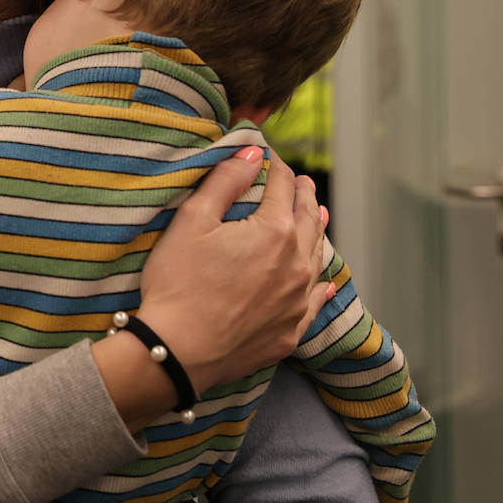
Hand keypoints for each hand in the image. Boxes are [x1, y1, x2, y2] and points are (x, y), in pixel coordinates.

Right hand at [137, 148, 331, 393]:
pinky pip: (315, 303)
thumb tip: (253, 152)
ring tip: (318, 215)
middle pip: (307, 220)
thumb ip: (226, 181)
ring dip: (317, 232)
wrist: (178, 350)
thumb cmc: (178, 283)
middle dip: (304, 196)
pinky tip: (324, 282)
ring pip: (316, 258)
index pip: (282, 188)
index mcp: (274, 232)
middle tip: (302, 181)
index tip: (270, 157)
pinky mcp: (290, 332)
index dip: (276, 168)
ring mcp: (297, 302)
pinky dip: (320, 286)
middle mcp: (297, 265)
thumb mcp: (192, 221)